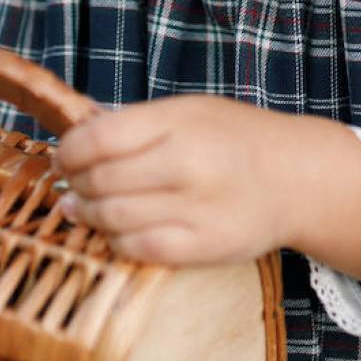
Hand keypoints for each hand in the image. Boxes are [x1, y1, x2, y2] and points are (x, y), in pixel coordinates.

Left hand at [53, 95, 301, 263]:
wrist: (297, 178)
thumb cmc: (235, 140)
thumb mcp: (189, 111)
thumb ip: (135, 124)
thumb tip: (74, 139)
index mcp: (179, 122)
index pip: (97, 138)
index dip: (68, 151)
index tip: (63, 157)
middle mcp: (188, 164)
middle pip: (100, 180)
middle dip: (74, 185)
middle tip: (71, 186)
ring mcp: (197, 209)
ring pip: (113, 218)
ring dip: (89, 215)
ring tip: (84, 209)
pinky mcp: (204, 246)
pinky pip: (138, 248)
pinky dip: (116, 241)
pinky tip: (116, 231)